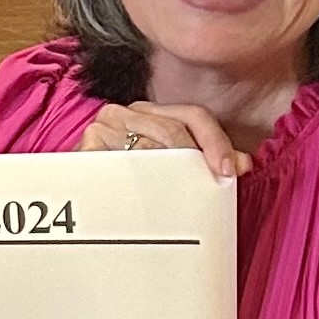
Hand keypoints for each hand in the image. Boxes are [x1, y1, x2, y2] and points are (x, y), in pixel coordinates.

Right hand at [75, 100, 249, 180]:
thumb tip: (244, 164)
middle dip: (196, 159)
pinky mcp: (87, 145)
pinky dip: (137, 179)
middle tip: (210, 186)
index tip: (229, 171)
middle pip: (174, 129)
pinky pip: (121, 162)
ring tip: (179, 197)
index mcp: (149, 112)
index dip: (215, 141)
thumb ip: (203, 163)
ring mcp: (104, 125)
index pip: (192, 115)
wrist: (74, 207)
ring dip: (169, 174)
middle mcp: (126, 112)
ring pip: (150, 146)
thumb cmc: (124, 189)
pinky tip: (145, 196)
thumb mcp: (167, 171)